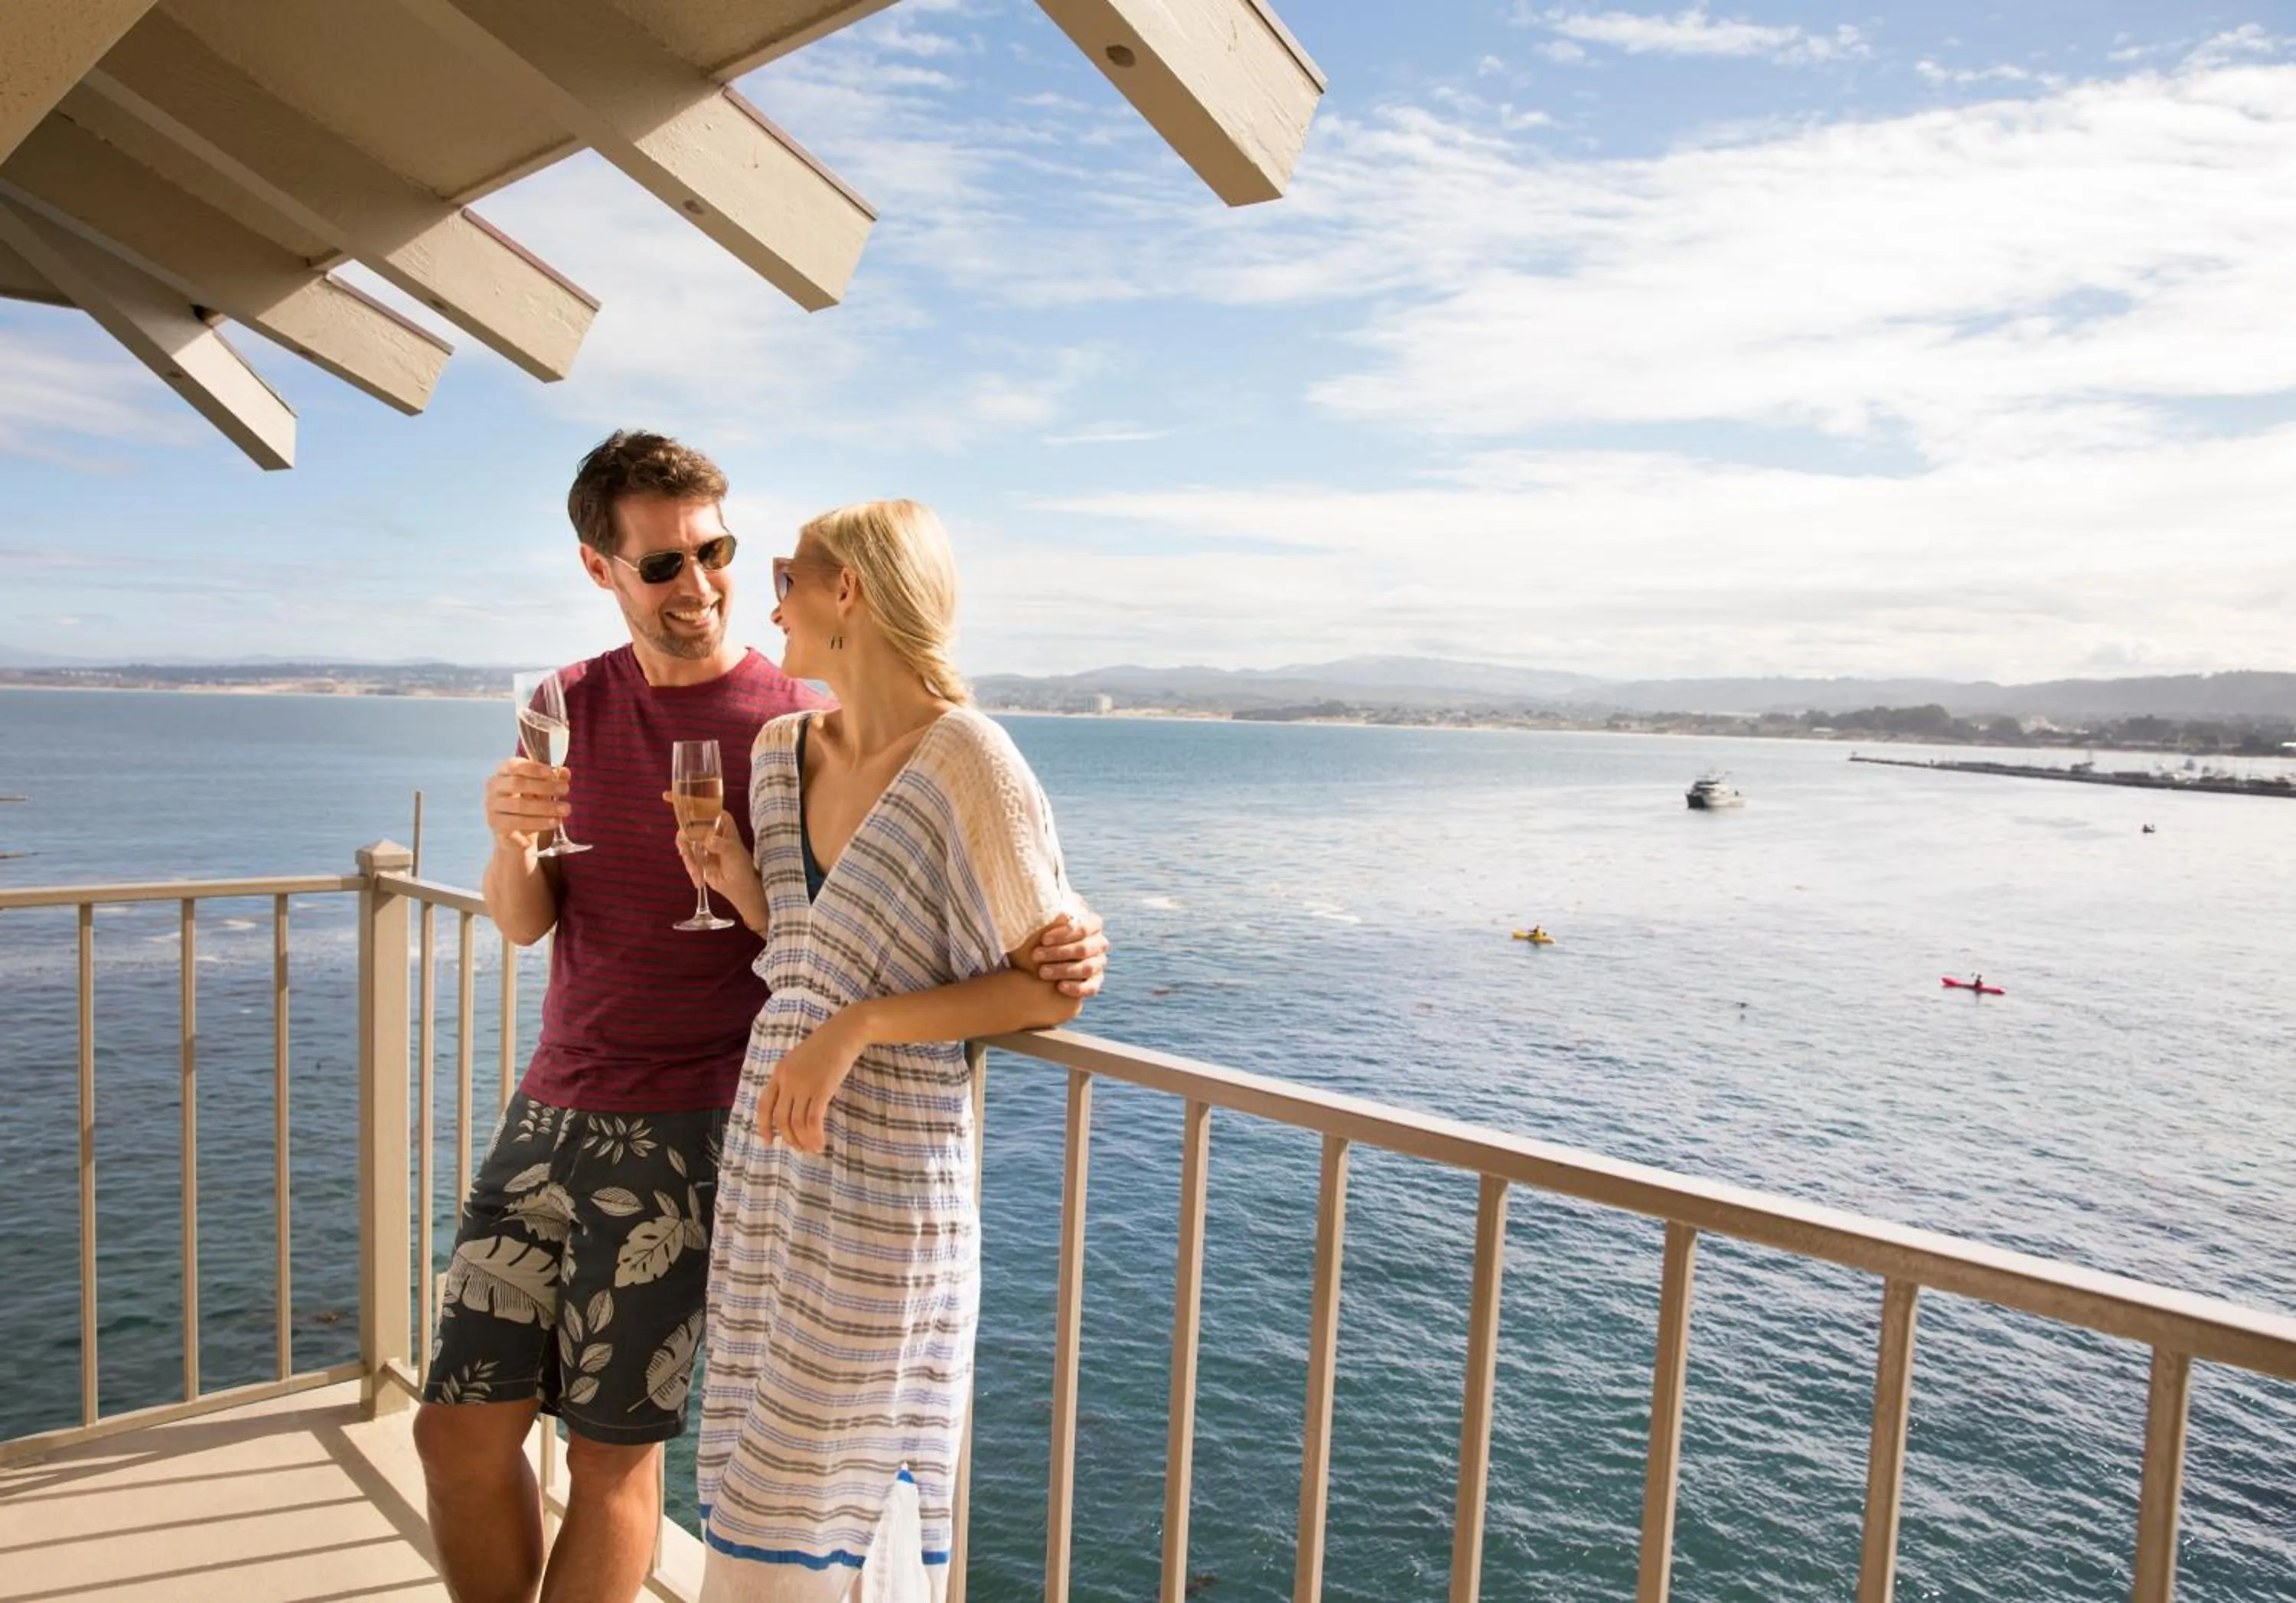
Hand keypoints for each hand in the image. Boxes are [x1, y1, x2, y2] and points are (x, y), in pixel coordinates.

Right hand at [485, 758, 567, 853]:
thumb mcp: (543, 791)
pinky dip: (539, 822)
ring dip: (546, 806)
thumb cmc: (530, 807)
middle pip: (518, 783)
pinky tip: (555, 821)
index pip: (515, 765)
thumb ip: (552, 780)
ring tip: (566, 809)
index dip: (534, 768)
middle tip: (565, 789)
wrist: (517, 837)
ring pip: (520, 804)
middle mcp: (494, 787)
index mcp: (503, 773)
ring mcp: (492, 806)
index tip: (553, 773)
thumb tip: (565, 772)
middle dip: (544, 786)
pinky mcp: (496, 824)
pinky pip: (519, 821)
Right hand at [662, 799, 766, 930]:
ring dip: (689, 858)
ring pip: (683, 841)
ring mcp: (700, 841)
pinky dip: (690, 867)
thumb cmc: (740, 865)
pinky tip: (698, 878)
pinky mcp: (695, 855)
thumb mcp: (733, 852)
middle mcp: (709, 827)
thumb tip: (708, 840)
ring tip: (697, 871)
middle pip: (686, 823)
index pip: (702, 805)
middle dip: (684, 840)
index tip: (666, 795)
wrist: (739, 887)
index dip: (684, 799)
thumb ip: (720, 844)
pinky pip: (685, 856)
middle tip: (686, 853)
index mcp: (721, 820)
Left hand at [758, 1011, 865, 1154]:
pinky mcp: (821, 1089)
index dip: (764, 1126)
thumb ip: (792, 1079)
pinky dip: (815, 1136)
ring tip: (812, 1149)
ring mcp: (803, 1085)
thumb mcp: (799, 1060)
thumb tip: (792, 1106)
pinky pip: (813, 1120)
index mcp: (779, 1072)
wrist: (845, 1032)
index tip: (768, 1142)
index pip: (764, 1105)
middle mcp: (787, 1080)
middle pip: (781, 1118)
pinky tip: (821, 1143)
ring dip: (803, 1141)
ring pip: (797, 1123)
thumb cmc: (826, 1046)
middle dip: (789, 1138)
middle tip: (799, 1148)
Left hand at [1031, 904, 1107, 998]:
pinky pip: (1091, 987)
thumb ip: (1050, 908)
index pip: (1083, 928)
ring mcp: (1099, 963)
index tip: (1043, 939)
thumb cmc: (1045, 933)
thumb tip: (1045, 898)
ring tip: (1041, 972)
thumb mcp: (1047, 918)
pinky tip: (1060, 987)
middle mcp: (1100, 943)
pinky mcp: (1096, 982)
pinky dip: (1076, 987)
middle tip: (1036, 956)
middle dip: (1058, 953)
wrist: (1044, 957)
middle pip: (1084, 949)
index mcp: (1093, 924)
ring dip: (1063, 970)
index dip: (1064, 934)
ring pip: (1087, 968)